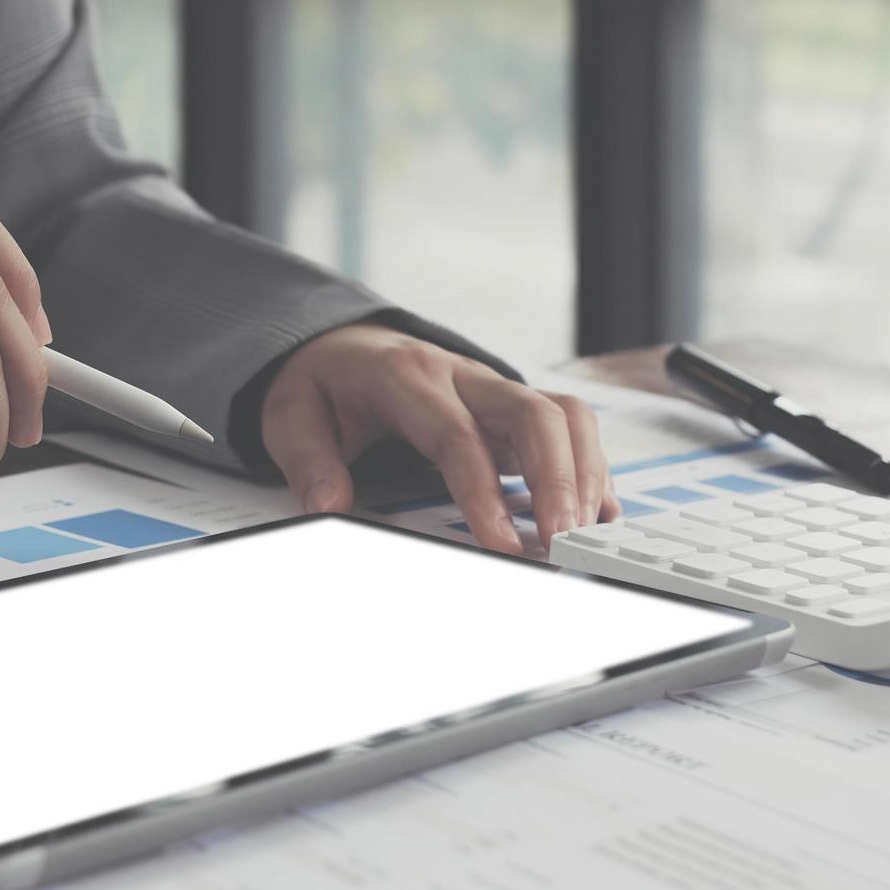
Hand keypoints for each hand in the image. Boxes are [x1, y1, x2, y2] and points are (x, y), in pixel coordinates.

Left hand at [261, 324, 617, 552]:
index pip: (457, 436)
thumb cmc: (324, 383)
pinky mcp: (510, 408)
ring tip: (583, 532)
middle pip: (531, 414)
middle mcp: (461, 377)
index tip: (501, 545)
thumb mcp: (292, 416)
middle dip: (557, 479)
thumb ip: (309, 462)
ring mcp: (492, 389)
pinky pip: (567, 427)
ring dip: (583, 472)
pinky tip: (597, 511)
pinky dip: (589, 467)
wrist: (340, 344)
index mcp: (407, 378)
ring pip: (562, 415)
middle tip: (561, 540)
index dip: (484, 492)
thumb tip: (328, 505)